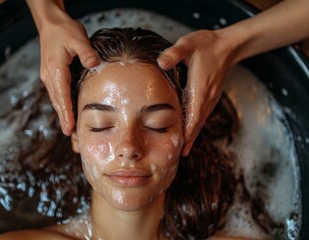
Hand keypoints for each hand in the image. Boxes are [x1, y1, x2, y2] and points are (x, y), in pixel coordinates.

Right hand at [33, 3, 99, 134]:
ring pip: (56, 100)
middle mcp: (49, 76)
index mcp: (55, 69)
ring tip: (70, 131)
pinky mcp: (52, 75)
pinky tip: (67, 113)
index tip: (69, 128)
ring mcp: (49, 76)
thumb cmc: (63, 30)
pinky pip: (57, 94)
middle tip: (71, 137)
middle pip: (57, 102)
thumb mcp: (77, 37)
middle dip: (64, 120)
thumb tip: (94, 64)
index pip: (62, 96)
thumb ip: (86, 51)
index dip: (66, 113)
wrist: (50, 23)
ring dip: (62, 115)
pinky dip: (62, 106)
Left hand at [158, 30, 237, 155]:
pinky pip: (202, 114)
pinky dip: (196, 125)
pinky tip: (191, 131)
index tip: (182, 144)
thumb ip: (174, 53)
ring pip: (200, 120)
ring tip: (184, 149)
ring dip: (193, 134)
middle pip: (198, 122)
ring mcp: (210, 97)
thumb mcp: (188, 45)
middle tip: (180, 153)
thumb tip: (161, 62)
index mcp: (200, 87)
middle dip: (190, 138)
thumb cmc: (205, 44)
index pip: (194, 114)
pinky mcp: (210, 96)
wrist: (226, 45)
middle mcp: (207, 96)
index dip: (188, 130)